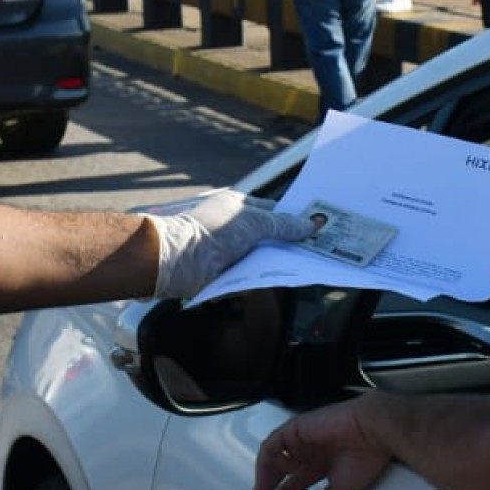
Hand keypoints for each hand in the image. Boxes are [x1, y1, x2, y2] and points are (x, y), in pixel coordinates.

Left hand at [149, 189, 316, 299]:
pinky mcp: (220, 272)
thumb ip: (282, 225)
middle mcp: (230, 227)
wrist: (174, 262)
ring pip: (258, 258)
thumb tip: (311, 224)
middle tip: (312, 254)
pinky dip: (255, 279)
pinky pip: (246, 276)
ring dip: (272, 265)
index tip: (315, 230)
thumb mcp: (253, 223)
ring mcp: (225, 250)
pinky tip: (268, 281)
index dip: (292, 221)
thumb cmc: (209, 234)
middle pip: (267, 237)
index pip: (272, 212)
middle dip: (285, 246)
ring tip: (297, 269)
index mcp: (236, 207)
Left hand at [250, 395, 394, 489]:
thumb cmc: (365, 456)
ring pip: (275, 456)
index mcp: (322, 464)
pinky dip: (268, 457)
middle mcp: (310, 451)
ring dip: (265, 476)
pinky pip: (275, 442)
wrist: (373, 431)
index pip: (296, 481)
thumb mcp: (340, 489)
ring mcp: (303, 438)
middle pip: (282, 470)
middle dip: (268, 487)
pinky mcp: (297, 427)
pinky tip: (266, 474)